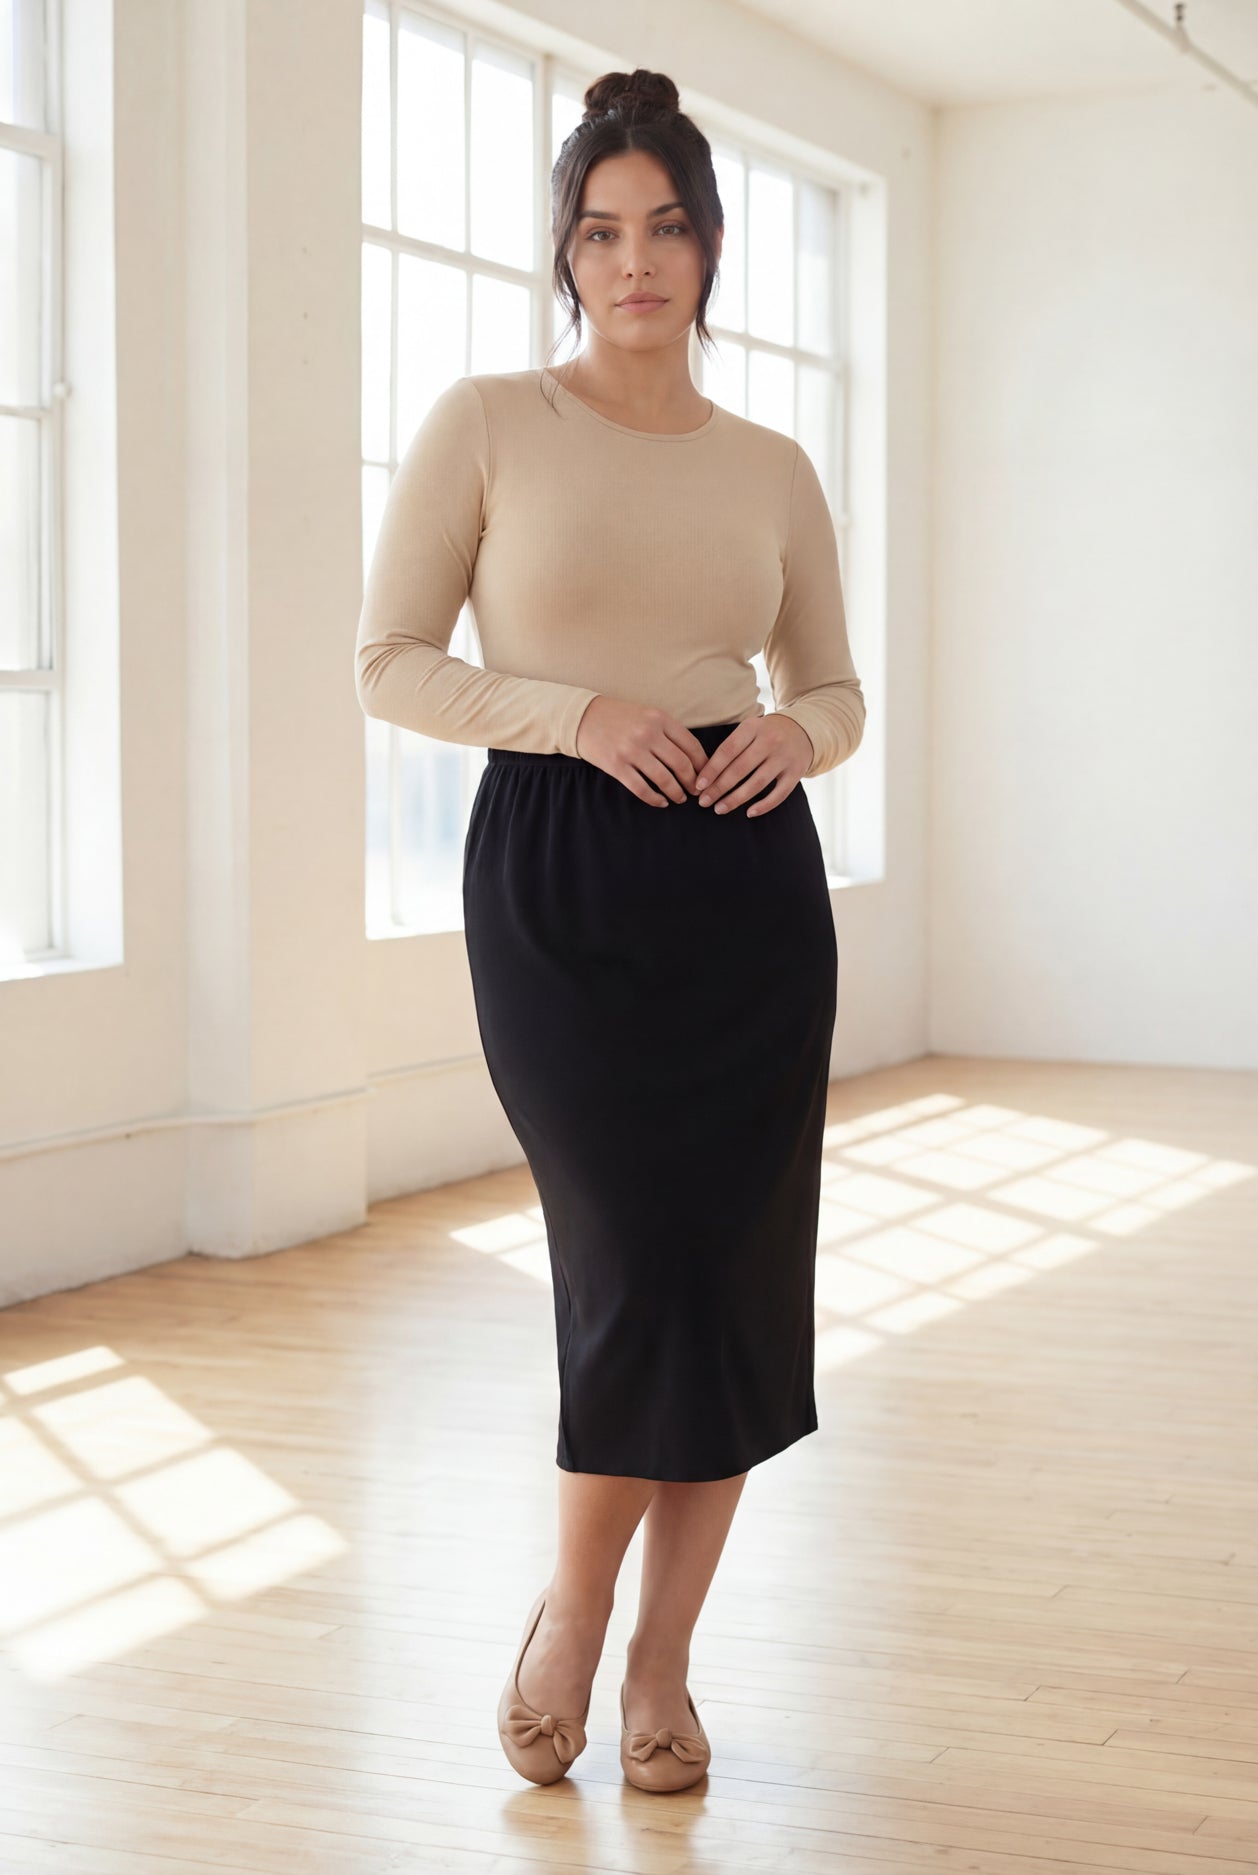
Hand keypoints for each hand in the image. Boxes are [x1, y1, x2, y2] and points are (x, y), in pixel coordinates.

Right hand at [574, 697, 709, 806]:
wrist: (582, 718)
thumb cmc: (619, 717)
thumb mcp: (647, 714)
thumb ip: (668, 731)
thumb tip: (693, 758)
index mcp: (660, 718)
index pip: (691, 746)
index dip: (703, 765)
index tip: (706, 776)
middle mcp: (648, 734)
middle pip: (681, 765)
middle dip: (692, 782)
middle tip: (695, 791)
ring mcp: (631, 750)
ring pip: (664, 779)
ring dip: (676, 793)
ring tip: (680, 798)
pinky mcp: (616, 765)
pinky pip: (641, 788)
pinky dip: (655, 799)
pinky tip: (661, 802)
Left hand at [692, 713, 813, 817]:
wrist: (803, 730)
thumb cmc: (766, 733)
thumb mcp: (750, 729)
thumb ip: (731, 746)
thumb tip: (705, 775)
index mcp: (753, 727)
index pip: (727, 751)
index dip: (711, 770)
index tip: (698, 786)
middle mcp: (770, 741)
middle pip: (740, 769)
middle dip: (719, 787)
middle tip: (704, 802)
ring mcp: (785, 757)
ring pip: (757, 783)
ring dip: (736, 799)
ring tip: (719, 809)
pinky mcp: (797, 772)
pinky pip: (779, 794)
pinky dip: (764, 806)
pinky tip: (749, 813)